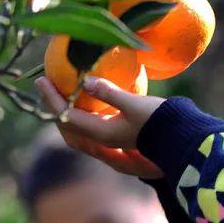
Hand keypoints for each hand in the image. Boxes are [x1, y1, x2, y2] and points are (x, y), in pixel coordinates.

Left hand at [34, 75, 165, 178]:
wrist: (182, 138)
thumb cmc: (160, 120)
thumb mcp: (135, 104)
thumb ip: (109, 92)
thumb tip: (85, 79)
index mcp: (102, 134)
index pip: (66, 117)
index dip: (52, 99)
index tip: (41, 80)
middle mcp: (102, 143)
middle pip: (66, 127)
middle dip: (53, 108)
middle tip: (45, 86)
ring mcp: (109, 143)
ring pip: (76, 130)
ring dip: (64, 113)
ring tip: (60, 94)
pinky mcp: (116, 138)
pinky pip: (89, 128)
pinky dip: (79, 115)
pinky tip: (84, 100)